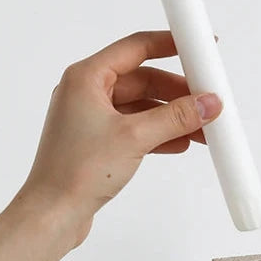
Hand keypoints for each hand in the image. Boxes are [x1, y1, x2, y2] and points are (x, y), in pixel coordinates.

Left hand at [22, 30, 222, 252]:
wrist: (53, 214)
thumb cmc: (75, 171)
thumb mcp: (135, 137)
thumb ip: (175, 117)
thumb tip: (208, 103)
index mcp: (86, 78)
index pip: (136, 48)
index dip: (171, 45)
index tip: (198, 48)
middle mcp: (86, 93)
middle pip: (143, 80)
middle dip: (177, 92)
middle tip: (206, 100)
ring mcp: (91, 119)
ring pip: (142, 107)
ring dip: (172, 117)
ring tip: (202, 128)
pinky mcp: (98, 143)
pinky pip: (136, 129)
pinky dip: (158, 134)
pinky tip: (181, 143)